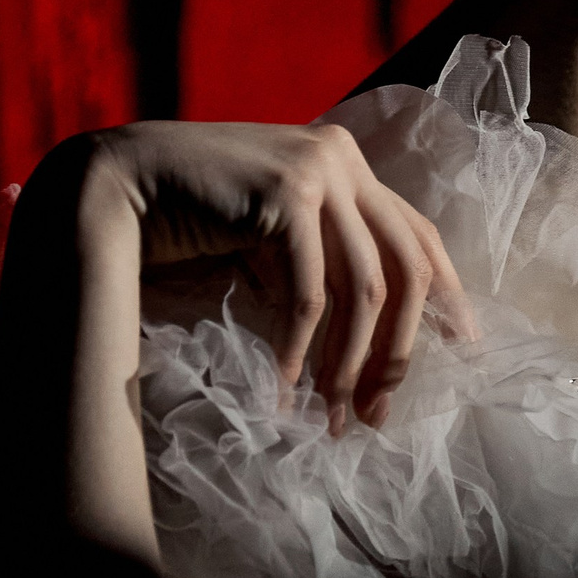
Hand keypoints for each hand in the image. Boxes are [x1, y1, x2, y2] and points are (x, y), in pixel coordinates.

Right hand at [89, 120, 474, 432]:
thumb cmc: (192, 219)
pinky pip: (309, 292)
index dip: (446, 296)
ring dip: (347, 364)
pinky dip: (298, 349)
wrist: (117, 186)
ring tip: (330, 417)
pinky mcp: (284, 195)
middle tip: (377, 414)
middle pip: (405, 269)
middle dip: (396, 352)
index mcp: (348, 164)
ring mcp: (317, 172)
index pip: (418, 236)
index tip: (461, 352)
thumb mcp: (275, 233)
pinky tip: (281, 388)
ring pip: (364, 289)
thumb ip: (322, 258)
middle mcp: (343, 160)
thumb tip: (369, 341)